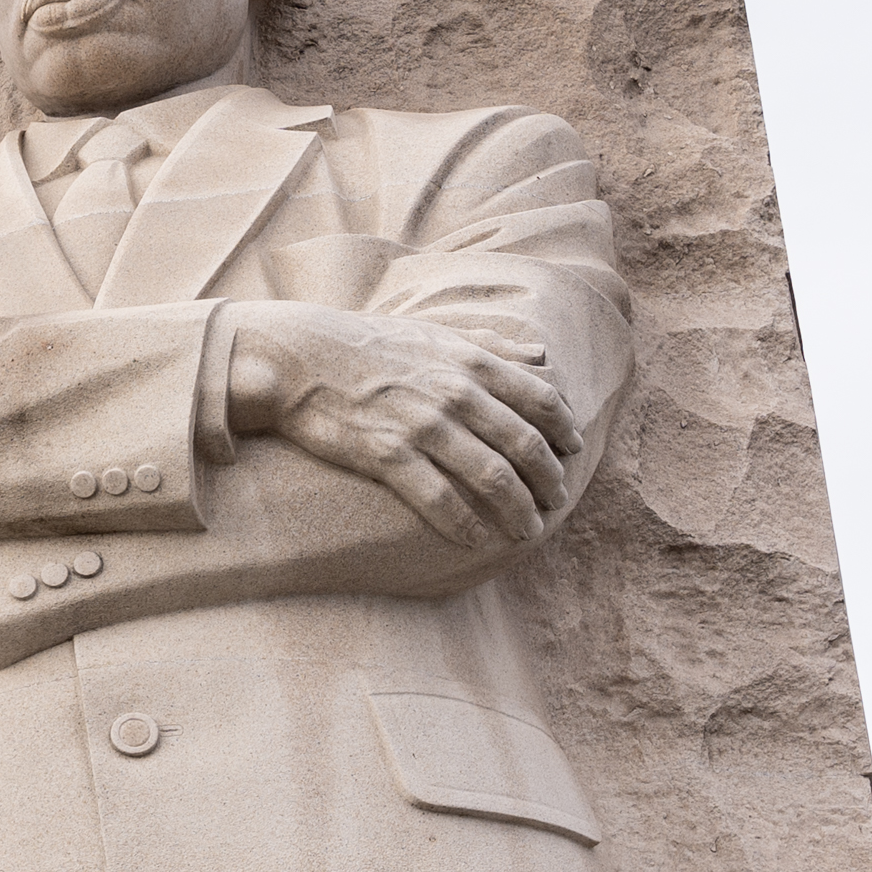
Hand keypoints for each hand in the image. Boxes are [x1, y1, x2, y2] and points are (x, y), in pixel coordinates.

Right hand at [225, 303, 581, 545]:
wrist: (298, 357)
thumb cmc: (365, 343)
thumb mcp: (434, 331)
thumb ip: (492, 343)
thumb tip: (542, 353)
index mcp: (470, 362)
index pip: (541, 399)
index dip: (565, 430)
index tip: (574, 451)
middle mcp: (455, 394)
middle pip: (524, 445)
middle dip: (548, 480)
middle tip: (556, 502)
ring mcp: (423, 426)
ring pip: (491, 477)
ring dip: (517, 510)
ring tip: (527, 530)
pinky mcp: (387, 455)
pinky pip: (439, 498)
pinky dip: (465, 524)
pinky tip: (477, 540)